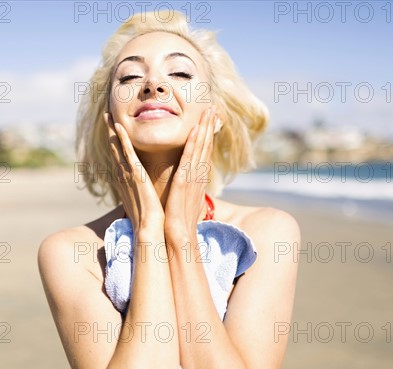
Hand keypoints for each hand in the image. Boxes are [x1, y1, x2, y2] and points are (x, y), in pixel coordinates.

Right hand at [104, 113, 164, 230]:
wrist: (149, 229)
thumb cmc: (149, 219)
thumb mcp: (144, 200)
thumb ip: (143, 192)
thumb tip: (147, 191)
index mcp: (125, 181)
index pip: (119, 158)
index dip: (115, 142)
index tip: (114, 129)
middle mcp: (122, 176)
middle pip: (113, 149)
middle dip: (109, 132)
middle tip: (106, 115)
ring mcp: (126, 175)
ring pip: (117, 147)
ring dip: (112, 130)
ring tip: (108, 115)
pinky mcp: (134, 175)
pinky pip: (126, 153)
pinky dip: (122, 139)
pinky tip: (119, 126)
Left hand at [164, 106, 218, 235]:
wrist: (179, 236)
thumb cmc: (180, 222)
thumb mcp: (186, 201)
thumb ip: (187, 190)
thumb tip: (186, 186)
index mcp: (197, 179)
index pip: (203, 152)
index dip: (207, 135)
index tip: (209, 120)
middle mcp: (198, 175)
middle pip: (206, 145)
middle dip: (209, 126)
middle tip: (213, 108)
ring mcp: (193, 177)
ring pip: (201, 147)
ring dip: (205, 128)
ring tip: (208, 111)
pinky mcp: (185, 181)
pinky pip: (190, 157)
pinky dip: (194, 142)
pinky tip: (196, 129)